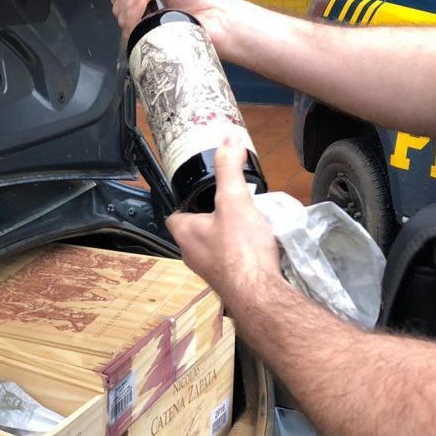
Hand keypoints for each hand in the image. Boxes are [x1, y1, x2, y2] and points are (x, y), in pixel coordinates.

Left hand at [166, 140, 281, 309]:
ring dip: (226, 236)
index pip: (176, 215)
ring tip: (246, 224)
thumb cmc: (241, 248)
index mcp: (184, 234)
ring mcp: (209, 271)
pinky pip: (229, 262)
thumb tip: (229, 140)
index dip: (187, 203)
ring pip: (212, 247)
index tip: (203, 195)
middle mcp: (191, 255)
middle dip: (211, 218)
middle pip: (195, 230)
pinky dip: (239, 253)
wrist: (260, 294)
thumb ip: (229, 169)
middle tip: (230, 206)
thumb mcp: (235, 199)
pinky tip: (256, 248)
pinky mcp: (228, 282)